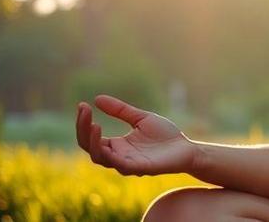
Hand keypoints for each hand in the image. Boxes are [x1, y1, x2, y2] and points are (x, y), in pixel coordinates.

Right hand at [75, 94, 196, 176]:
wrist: (186, 148)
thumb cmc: (164, 135)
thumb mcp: (140, 118)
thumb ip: (120, 110)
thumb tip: (97, 99)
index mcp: (116, 145)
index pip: (90, 137)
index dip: (83, 123)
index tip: (82, 105)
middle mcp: (118, 156)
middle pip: (90, 148)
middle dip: (83, 130)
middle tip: (84, 111)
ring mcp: (128, 163)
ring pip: (101, 158)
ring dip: (93, 143)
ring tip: (94, 125)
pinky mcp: (141, 168)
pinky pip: (121, 166)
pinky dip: (112, 156)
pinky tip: (109, 142)